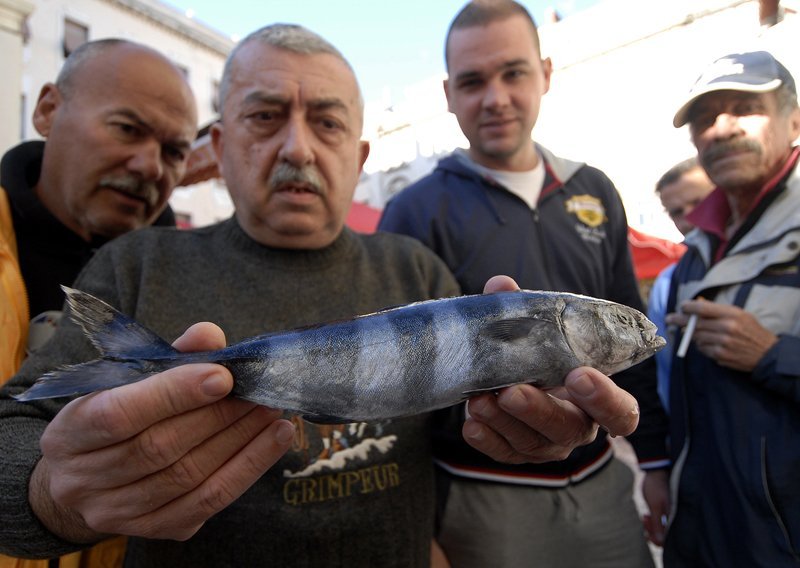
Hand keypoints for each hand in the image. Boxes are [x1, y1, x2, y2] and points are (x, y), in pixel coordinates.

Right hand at [29, 322, 294, 542]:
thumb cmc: (111, 416)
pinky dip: (248, 467)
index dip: (173, 393)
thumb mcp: (123, 382)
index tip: (223, 375)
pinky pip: (209, 502)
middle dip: (219, 415)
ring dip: (241, 440)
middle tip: (260, 390)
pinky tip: (274, 439)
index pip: (120, 414)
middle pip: (160, 448)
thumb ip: (168, 356)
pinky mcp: (155, 529)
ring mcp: (118, 511)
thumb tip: (210, 336)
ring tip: (273, 410)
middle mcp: (85, 480)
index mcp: (70, 433)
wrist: (83, 481)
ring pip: (188, 477)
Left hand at [462, 276, 639, 463]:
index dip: (605, 399)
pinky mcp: (518, 452)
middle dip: (539, 410)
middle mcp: (578, 426)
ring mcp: (548, 444)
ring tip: (479, 399)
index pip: (620, 412)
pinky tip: (472, 424)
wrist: (516, 376)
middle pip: (568, 428)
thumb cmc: (542, 352)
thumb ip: (526, 310)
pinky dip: (487, 440)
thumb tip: (500, 286)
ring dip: (504, 421)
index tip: (578, 374)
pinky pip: (504, 453)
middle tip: (512, 391)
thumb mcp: (539, 332)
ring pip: (532, 442)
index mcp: (598, 399)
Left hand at [641, 469, 669, 545]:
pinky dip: (651, 522)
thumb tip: (659, 542)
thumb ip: (658, 523)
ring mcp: (669, 515)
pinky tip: (646, 516)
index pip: (667, 540)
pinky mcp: (664, 511)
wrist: (655, 470)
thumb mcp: (656, 505)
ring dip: (650, 526)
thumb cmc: (656, 486)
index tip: (648, 530)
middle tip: (646, 518)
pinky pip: (658, 523)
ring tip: (645, 516)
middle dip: (652, 531)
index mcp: (675, 518)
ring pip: (659, 530)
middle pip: (663, 537)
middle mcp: (674, 518)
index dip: (656, 539)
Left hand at [666, 298, 777, 370]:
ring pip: (696, 337)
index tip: (682, 306)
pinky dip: (702, 346)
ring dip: (694, 335)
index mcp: (732, 314)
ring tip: (702, 333)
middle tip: (669, 319)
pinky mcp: (720, 355)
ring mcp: (723, 343)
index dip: (688, 307)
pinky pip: (702, 349)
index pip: (703, 308)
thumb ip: (718, 310)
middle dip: (679, 320)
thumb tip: (695, 305)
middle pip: (694, 323)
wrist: (767, 354)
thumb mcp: (740, 315)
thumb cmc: (751, 331)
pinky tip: (712, 344)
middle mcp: (727, 328)